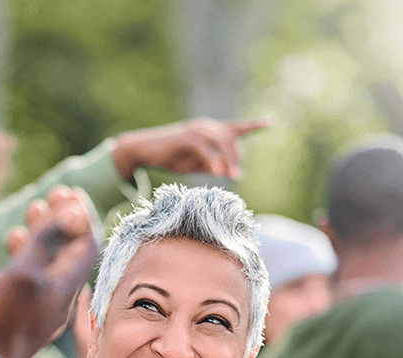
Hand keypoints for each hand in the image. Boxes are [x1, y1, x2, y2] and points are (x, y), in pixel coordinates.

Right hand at [0, 187, 101, 357]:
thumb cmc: (0, 320)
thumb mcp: (23, 273)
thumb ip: (48, 242)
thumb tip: (76, 211)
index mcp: (67, 286)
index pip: (89, 244)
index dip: (82, 216)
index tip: (70, 193)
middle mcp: (62, 298)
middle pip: (72, 251)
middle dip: (64, 220)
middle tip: (53, 194)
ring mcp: (45, 307)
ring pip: (53, 263)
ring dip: (45, 234)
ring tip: (33, 209)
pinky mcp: (28, 315)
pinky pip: (37, 278)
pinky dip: (30, 255)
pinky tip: (15, 243)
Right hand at [113, 118, 269, 180]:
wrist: (146, 150)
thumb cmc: (172, 157)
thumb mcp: (196, 164)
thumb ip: (212, 165)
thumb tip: (226, 172)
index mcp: (210, 132)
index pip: (235, 127)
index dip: (252, 125)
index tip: (269, 123)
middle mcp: (205, 127)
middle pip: (231, 138)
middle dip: (236, 157)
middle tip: (236, 176)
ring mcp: (195, 130)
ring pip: (221, 141)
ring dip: (228, 160)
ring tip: (231, 177)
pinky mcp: (185, 137)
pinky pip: (204, 148)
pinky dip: (212, 160)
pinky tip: (215, 173)